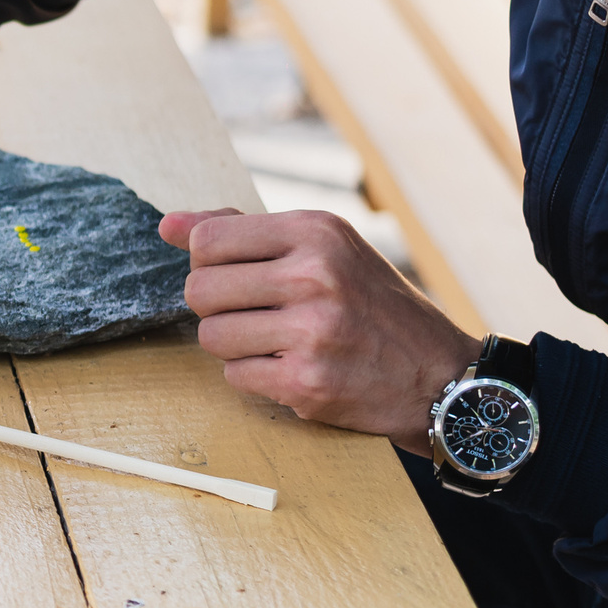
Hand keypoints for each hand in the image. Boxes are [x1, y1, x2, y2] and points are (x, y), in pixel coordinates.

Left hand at [164, 207, 478, 455]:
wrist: (440, 375)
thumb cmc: (371, 305)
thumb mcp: (323, 248)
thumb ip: (242, 232)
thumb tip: (167, 225)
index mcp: (316, 232)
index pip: (207, 240)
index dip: (209, 262)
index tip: (239, 275)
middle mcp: (315, 276)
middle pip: (199, 290)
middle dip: (216, 306)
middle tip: (256, 313)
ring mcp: (312, 332)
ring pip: (211, 336)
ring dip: (234, 344)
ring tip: (276, 341)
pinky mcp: (307, 383)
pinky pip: (234, 376)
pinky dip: (254, 376)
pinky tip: (292, 367)